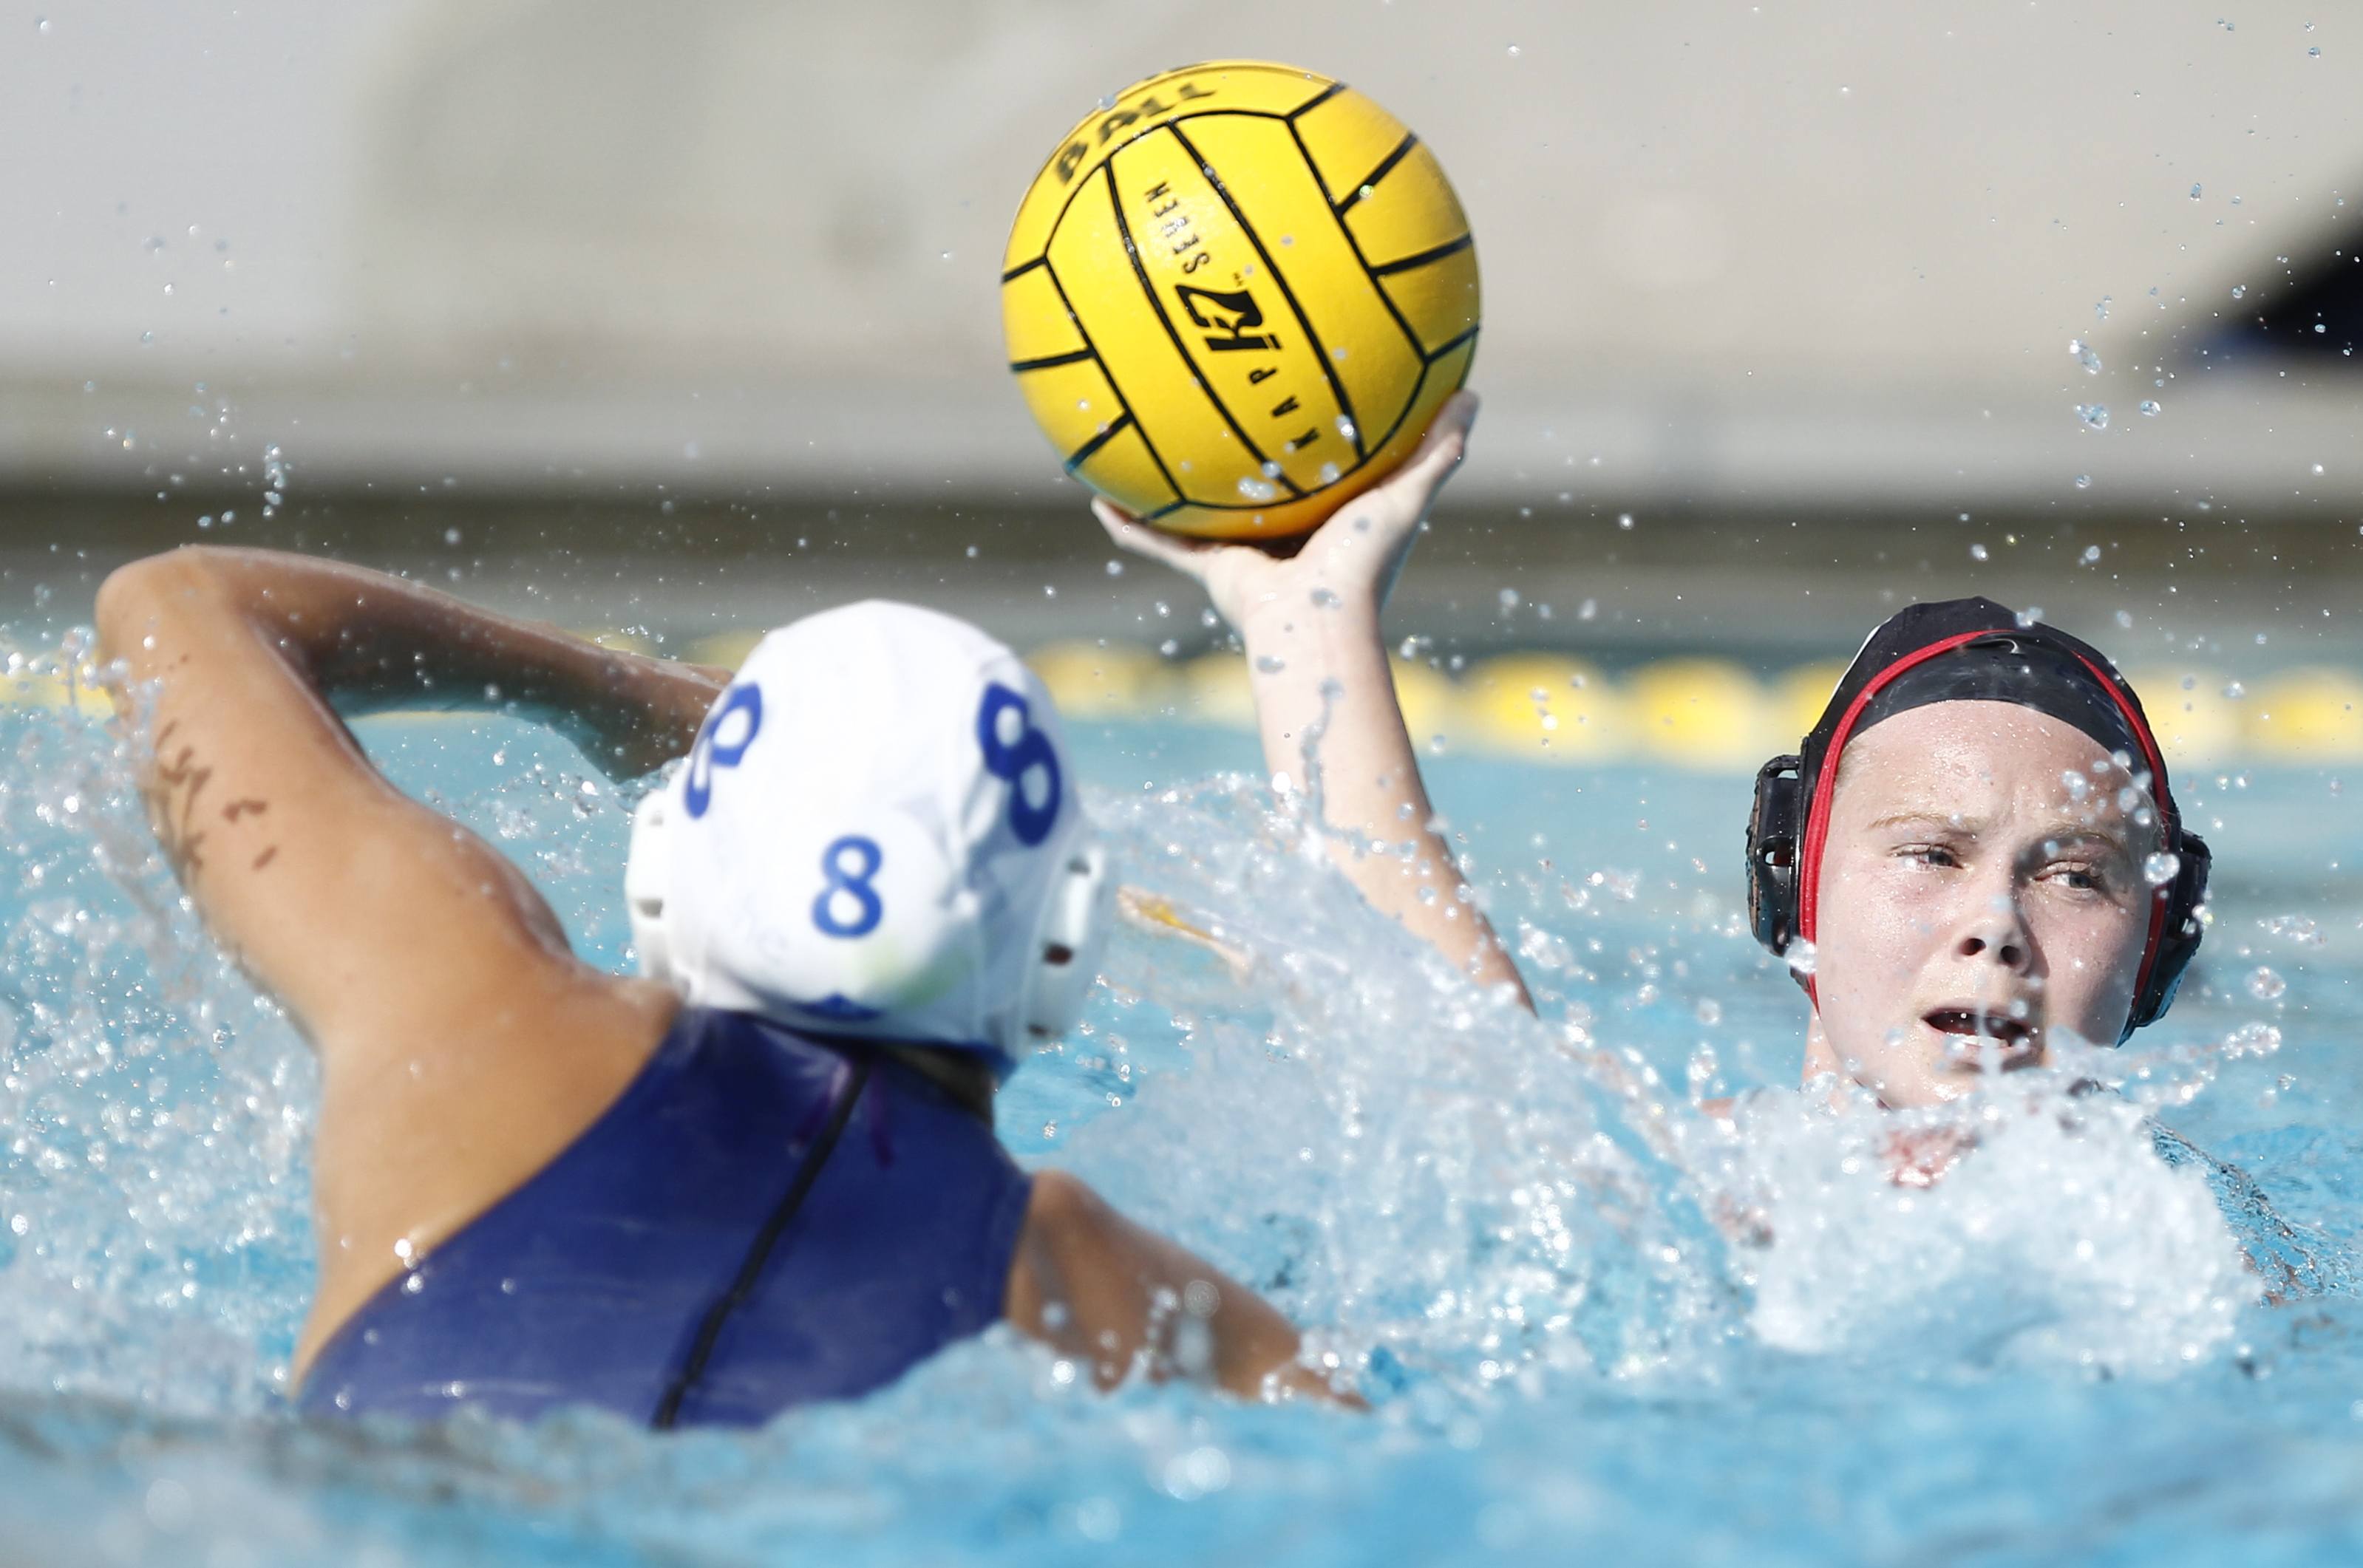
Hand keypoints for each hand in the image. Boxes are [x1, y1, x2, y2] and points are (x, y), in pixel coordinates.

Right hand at [1094, 391, 1478, 643]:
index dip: (1300, 440)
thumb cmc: (1367, 566)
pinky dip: (1128, 524)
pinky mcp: (1209, 571)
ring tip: (1131, 447)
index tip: (1284, 399)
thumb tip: (1471, 392)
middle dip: (1226, 460)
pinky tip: (1094, 494)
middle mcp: (1279, 539)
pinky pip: (1158, 543)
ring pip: (1193, 516)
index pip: (1311, 473)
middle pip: (1247, 491)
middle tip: (1205, 407)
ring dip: (1163, 490)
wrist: (1321, 627)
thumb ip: (1439, 450)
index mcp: (1324, 523)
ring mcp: (1240, 557)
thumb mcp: (1407, 496)